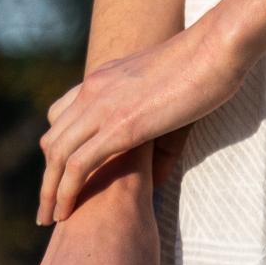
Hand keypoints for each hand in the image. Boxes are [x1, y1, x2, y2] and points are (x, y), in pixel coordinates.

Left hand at [38, 12, 252, 225]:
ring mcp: (104, 106)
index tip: (61, 177)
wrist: (218, 46)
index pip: (61, 115)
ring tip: (49, 219)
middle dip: (47, 176)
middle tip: (48, 207)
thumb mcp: (170, 95)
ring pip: (56, 155)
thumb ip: (157, 135)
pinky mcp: (120, 126)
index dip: (57, 149)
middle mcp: (94, 90)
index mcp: (104, 78)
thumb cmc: (208, 66)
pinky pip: (77, 165)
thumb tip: (153, 178)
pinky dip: (65, 192)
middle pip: (52, 139)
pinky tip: (65, 213)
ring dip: (48, 191)